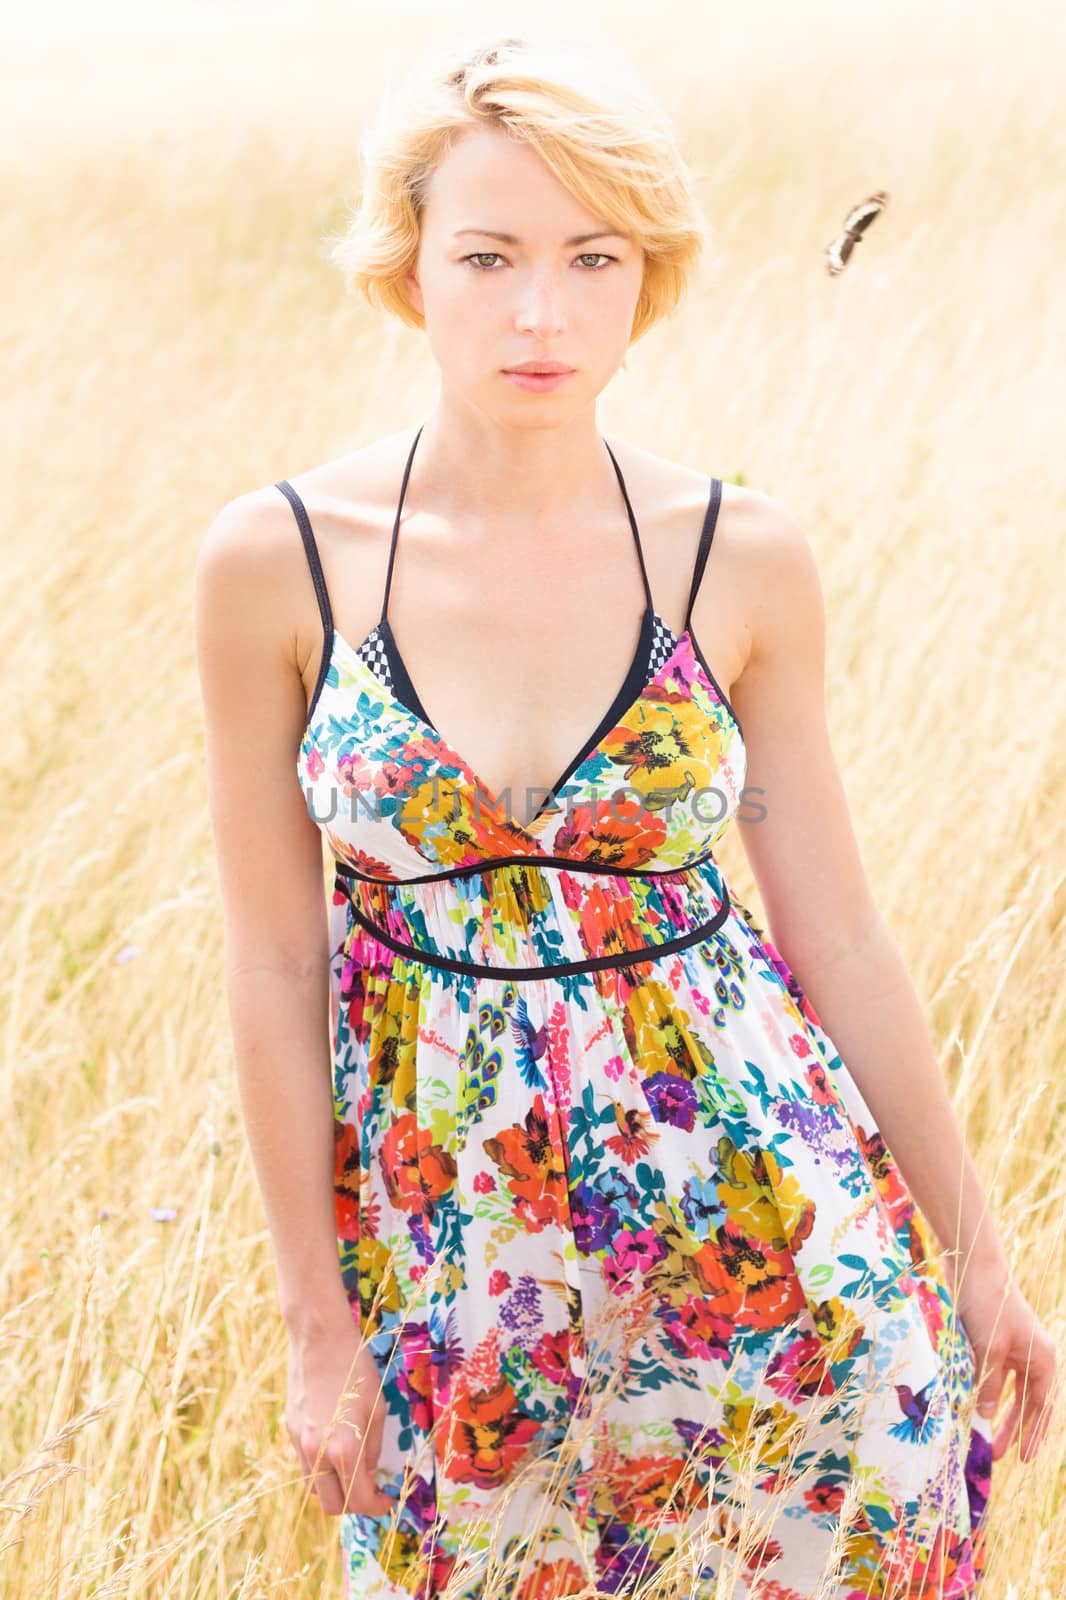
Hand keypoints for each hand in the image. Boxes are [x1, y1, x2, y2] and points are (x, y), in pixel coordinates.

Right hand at [285, 1322, 393, 1516]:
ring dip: (334, 1488)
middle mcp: (316, 1453)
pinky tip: (335, 1447)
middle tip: (371, 1488)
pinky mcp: (289, 1430)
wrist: (319, 1339)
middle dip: (354, 1503)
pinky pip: (305, 1463)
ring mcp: (298, 1443)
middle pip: (331, 1505)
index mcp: (343, 1449)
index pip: (358, 1499)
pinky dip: (321, 1468)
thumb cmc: (356, 1369)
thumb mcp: (377, 1409)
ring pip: (315, 1487)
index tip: (387, 1499)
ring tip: (353, 1469)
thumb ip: (372, 1450)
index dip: (377, 1506)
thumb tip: (368, 1475)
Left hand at [953, 1262, 1058, 1463]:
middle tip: (997, 1456)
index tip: (1023, 1459)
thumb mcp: (989, 1350)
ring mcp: (1015, 1350)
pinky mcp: (995, 1343)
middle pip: (1026, 1403)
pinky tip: (976, 1408)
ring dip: (998, 1414)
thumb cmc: (989, 1306)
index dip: (1031, 1434)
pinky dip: (988, 1392)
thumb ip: (989, 1384)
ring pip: (1010, 1392)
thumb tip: (984, 1416)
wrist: (975, 1267)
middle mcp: (1033, 1357)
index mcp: (1043, 1360)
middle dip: (1013, 1430)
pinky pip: (995, 1376)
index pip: (1040, 1407)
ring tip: (986, 1438)